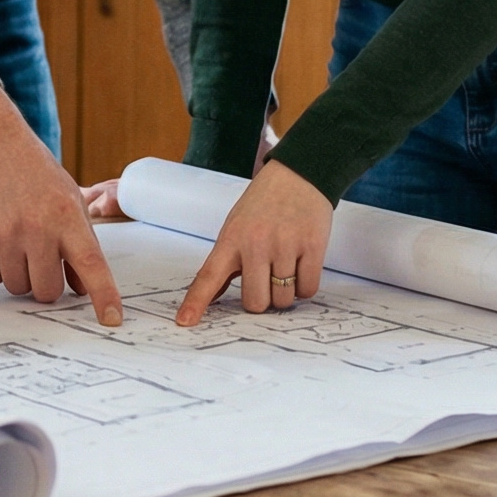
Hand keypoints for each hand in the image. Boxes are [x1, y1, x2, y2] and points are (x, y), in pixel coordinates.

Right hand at [0, 86, 122, 320]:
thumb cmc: (33, 170)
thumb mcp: (68, 199)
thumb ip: (78, 243)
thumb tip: (81, 288)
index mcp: (66, 215)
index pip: (91, 264)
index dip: (104, 295)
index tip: (111, 319)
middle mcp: (36, 226)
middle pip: (47, 290)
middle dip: (46, 284)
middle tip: (41, 260)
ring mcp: (3, 232)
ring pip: (17, 287)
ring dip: (19, 274)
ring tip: (16, 242)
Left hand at [174, 158, 331, 324]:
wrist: (299, 174)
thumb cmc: (264, 204)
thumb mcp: (236, 226)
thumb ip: (227, 261)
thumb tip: (212, 296)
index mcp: (231, 239)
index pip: (208, 276)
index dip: (196, 302)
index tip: (184, 322)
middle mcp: (255, 243)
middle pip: (255, 302)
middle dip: (262, 299)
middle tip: (267, 278)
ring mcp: (284, 245)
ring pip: (283, 300)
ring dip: (286, 292)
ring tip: (286, 265)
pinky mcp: (312, 246)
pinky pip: (308, 290)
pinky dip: (305, 286)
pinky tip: (301, 264)